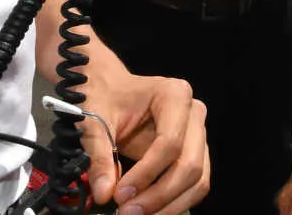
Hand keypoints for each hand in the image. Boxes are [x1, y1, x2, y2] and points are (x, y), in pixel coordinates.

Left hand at [80, 67, 208, 214]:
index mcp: (174, 95)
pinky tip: (149, 212)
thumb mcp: (93, 122)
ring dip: (169, 206)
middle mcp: (194, 114)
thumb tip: (104, 193)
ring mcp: (198, 135)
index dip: (146, 174)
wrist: (108, 89)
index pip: (170, 142)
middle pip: (189, 165)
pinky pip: (193, 186)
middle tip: (127, 212)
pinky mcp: (195, 154)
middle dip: (159, 195)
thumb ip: (99, 156)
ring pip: (198, 181)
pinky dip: (173, 204)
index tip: (120, 194)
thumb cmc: (103, 97)